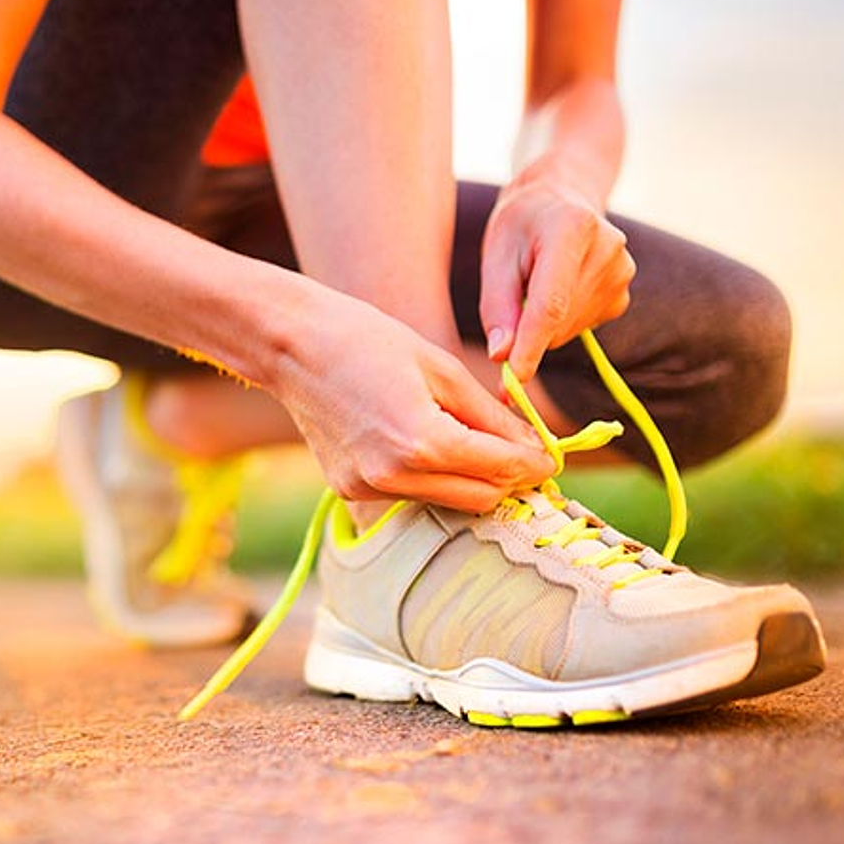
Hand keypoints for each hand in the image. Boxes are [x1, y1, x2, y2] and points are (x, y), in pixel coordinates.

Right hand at [272, 289, 555, 512]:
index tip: (552, 456)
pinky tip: (428, 444)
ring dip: (472, 480)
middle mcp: (394, 477)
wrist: (291, 345)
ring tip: (476, 443)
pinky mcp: (350, 491)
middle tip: (524, 453)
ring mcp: (369, 490)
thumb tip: (535, 446)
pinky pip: (412, 496)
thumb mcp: (442, 368)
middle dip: (509, 479)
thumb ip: (492, 417)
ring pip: (448, 503)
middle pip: (481, 498)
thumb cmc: (368, 340)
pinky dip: (433, 478)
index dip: (535, 464)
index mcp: (422, 442)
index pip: (501, 469)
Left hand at [480, 157, 634, 380]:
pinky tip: (560, 287)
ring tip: (539, 280)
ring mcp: (622, 273)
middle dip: (526, 330)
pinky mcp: (623, 295)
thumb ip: (497, 307)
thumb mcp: (496, 254)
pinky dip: (560, 322)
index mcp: (573, 227)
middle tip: (513, 295)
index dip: (530, 347)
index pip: (551, 303)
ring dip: (543, 323)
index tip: (511, 383)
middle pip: (557, 322)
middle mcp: (608, 249)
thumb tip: (502, 356)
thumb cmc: (522, 225)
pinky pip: (580, 328)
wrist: (562, 199)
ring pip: (566, 331)